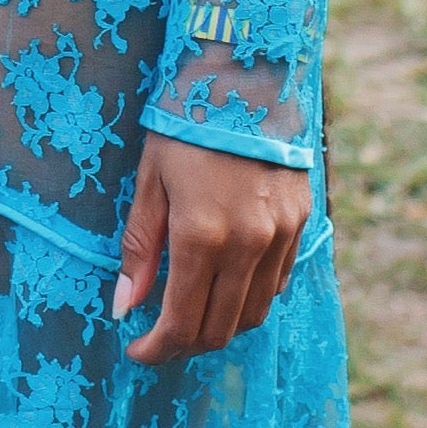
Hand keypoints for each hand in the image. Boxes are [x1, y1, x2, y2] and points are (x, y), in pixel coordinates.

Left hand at [111, 133, 307, 366]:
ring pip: (254, 312)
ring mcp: (281, 235)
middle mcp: (249, 244)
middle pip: (221, 329)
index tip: (137, 350)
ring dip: (220, 326)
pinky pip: (277, 282)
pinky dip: (249, 296)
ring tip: (191, 314)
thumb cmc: (187, 125)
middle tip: (159, 339)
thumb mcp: (150, 182)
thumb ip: (140, 249)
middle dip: (186, 345)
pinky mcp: (302, 222)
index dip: (157, 349)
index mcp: (202, 236)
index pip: (182, 323)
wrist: (247, 77)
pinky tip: (225, 283)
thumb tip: (125, 305)